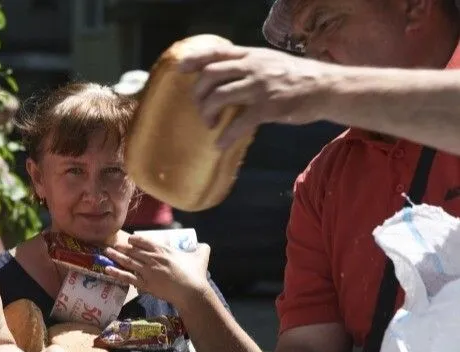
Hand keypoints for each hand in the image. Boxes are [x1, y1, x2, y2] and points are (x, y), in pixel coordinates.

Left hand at [104, 235, 210, 306]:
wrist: (191, 291)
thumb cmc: (196, 274)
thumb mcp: (200, 257)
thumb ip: (202, 249)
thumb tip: (205, 246)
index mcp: (164, 250)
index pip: (145, 241)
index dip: (136, 239)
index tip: (129, 238)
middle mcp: (153, 258)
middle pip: (134, 250)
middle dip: (122, 247)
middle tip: (113, 244)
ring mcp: (147, 271)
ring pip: (128, 261)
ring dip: (116, 256)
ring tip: (107, 252)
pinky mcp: (145, 284)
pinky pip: (127, 277)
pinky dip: (116, 273)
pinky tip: (107, 269)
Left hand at [177, 39, 332, 150]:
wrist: (326, 87)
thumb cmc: (296, 78)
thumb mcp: (270, 62)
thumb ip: (248, 65)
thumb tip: (224, 76)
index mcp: (252, 55)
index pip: (216, 52)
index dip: (195, 59)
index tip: (180, 69)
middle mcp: (253, 67)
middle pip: (211, 76)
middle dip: (198, 94)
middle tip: (200, 109)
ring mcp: (260, 86)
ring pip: (220, 97)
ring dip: (207, 113)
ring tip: (209, 124)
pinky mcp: (268, 107)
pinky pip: (238, 123)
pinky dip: (225, 136)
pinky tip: (220, 144)